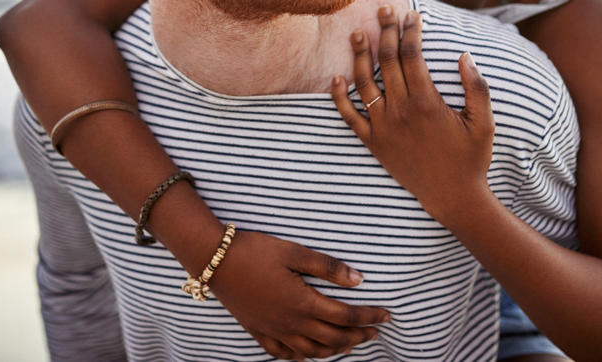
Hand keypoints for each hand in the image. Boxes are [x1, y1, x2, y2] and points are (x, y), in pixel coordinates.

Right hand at [209, 230, 389, 359]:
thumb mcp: (294, 251)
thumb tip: (359, 280)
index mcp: (303, 303)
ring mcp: (274, 331)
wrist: (215, 261)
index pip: (346, 316)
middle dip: (358, 336)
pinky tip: (310, 354)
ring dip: (335, 350)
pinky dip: (303, 357)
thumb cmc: (256, 251)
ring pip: (311, 352)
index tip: (387, 315)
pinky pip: (285, 354)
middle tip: (376, 332)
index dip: (369, 317)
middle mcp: (291, 323)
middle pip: (333, 338)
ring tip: (351, 345)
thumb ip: (327, 267)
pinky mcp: (258, 331)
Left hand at [331, 6, 494, 220]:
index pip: (412, 55)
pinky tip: (337, 78)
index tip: (411, 15)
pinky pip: (349, 116)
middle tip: (384, 10)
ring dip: (360, 55)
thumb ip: (477, 87)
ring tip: (358, 33)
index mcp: (427, 102)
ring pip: (365, 83)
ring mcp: (383, 127)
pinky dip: (340, 97)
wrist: (452, 197)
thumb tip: (464, 55)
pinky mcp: (373, 143)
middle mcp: (401, 111)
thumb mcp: (484, 122)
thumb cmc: (471, 158)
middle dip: (385, 31)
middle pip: (387, 61)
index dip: (410, 31)